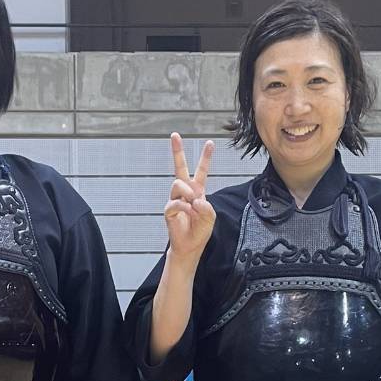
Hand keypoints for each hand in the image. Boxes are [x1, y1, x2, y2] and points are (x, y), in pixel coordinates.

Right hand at [163, 133, 215, 264]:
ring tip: (193, 203)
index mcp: (198, 190)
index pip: (202, 170)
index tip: (210, 142)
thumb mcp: (211, 218)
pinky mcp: (169, 210)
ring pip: (178, 184)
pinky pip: (175, 202)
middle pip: (179, 167)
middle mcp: (185, 192)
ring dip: (188, 192)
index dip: (206, 157)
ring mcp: (175, 199)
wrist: (190, 246)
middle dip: (177, 150)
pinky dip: (184, 208)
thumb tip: (195, 199)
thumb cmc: (200, 231)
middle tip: (175, 135)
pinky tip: (189, 213)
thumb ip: (207, 207)